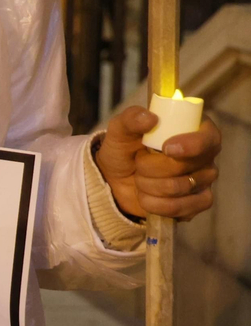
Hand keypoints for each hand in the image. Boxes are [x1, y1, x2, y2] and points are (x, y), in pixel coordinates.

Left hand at [95, 105, 220, 220]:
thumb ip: (131, 119)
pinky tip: (146, 197)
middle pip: (186, 166)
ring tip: (140, 178)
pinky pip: (182, 207)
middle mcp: (206, 155)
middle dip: (150, 167)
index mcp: (194, 129)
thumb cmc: (124, 149)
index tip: (167, 148)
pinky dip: (155, 204)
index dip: (191, 145)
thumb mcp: (119, 130)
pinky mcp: (199, 202)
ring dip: (148, 185)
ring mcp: (205, 180)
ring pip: (179, 187)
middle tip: (138, 162)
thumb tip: (150, 117)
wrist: (117, 180)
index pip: (208, 138)